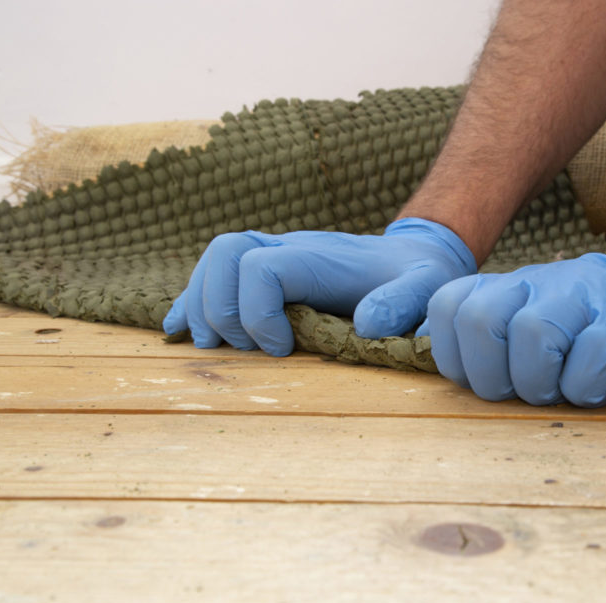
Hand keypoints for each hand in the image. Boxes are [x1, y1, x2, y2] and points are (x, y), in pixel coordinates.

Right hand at [163, 218, 475, 354]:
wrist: (415, 255)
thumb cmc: (418, 278)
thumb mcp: (426, 290)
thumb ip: (402, 305)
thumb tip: (366, 326)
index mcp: (319, 257)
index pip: (260, 267)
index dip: (257, 312)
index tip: (282, 351)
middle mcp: (289, 248)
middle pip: (224, 255)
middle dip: (219, 307)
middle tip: (244, 351)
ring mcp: (273, 255)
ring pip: (213, 261)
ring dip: (201, 304)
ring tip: (213, 346)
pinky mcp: (265, 269)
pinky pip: (216, 273)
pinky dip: (193, 301)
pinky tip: (179, 329)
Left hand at [423, 239, 605, 406]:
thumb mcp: (547, 317)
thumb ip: (502, 337)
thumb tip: (460, 382)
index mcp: (516, 286)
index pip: (447, 307)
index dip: (453, 356)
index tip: (484, 380)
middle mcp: (543, 284)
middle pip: (477, 319)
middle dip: (490, 375)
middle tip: (522, 391)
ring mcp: (587, 299)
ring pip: (530, 334)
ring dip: (539, 382)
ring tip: (562, 391)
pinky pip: (590, 356)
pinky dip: (586, 387)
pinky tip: (599, 390)